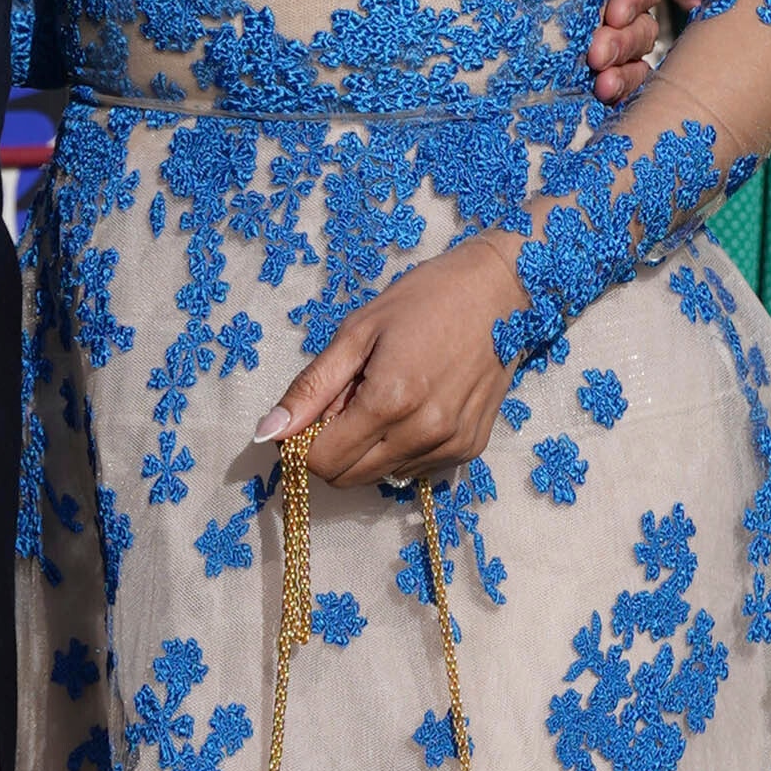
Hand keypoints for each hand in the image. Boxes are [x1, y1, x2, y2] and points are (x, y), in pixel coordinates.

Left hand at [254, 228, 524, 487]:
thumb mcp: (358, 331)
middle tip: (348, 400)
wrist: (502, 292)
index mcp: (390, 401)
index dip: (304, 442)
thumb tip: (268, 432)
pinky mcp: (470, 450)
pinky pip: (414, 468)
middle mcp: (423, 434)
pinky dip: (400, 447)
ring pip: (380, 476)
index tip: (313, 411)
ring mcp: (450, 446)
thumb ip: (311, 388)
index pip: (321, 462)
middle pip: (347, 478)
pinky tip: (416, 405)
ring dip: (368, 448)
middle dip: (333, 448)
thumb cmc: (424, 299)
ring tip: (387, 396)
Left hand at [585, 0, 698, 102]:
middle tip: (596, 52)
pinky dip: (619, 90)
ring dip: (623, 70)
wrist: (475, 17)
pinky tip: (601, 94)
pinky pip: (623, 87)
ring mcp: (606, 49)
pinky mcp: (595, 79)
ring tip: (601, 81)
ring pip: (635, 60)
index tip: (612, 12)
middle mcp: (614, 14)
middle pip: (641, 28)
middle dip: (622, 40)